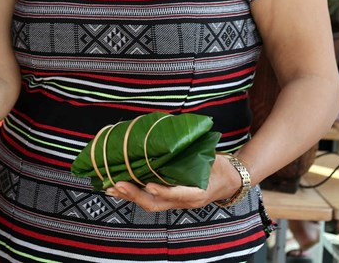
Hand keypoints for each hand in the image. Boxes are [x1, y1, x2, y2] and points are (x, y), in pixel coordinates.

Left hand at [103, 154, 243, 210]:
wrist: (229, 181)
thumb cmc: (218, 166)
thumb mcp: (210, 158)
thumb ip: (193, 152)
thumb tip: (173, 135)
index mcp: (197, 192)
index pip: (178, 194)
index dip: (163, 191)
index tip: (148, 185)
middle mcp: (184, 202)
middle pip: (156, 203)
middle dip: (135, 194)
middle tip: (117, 184)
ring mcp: (176, 203)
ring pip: (149, 203)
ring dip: (128, 196)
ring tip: (109, 187)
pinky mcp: (169, 200)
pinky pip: (149, 199)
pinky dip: (133, 194)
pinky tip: (118, 187)